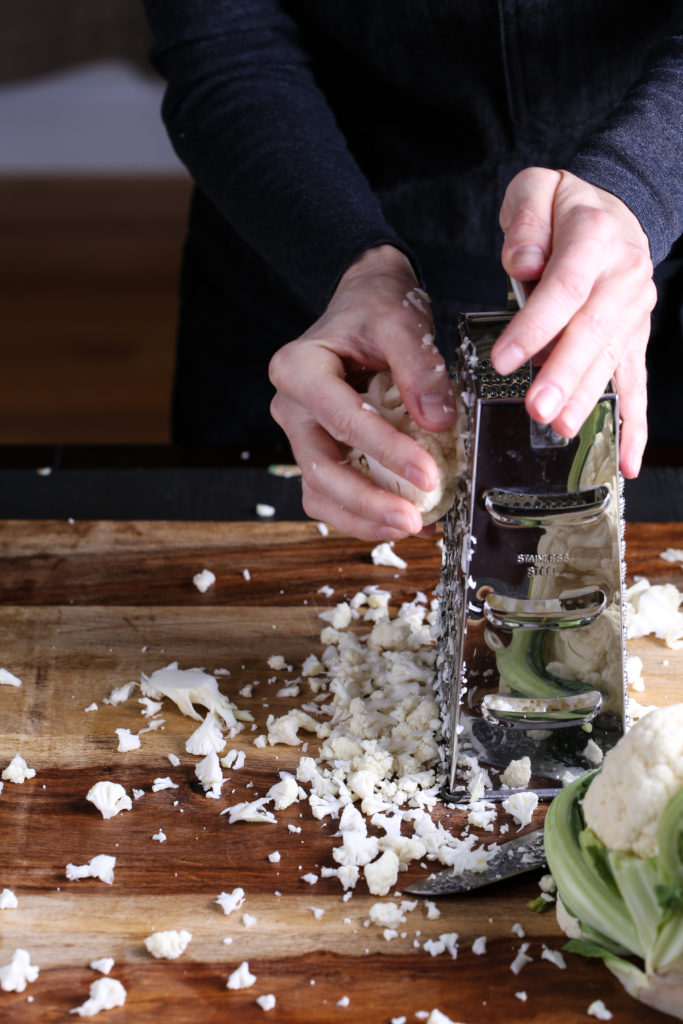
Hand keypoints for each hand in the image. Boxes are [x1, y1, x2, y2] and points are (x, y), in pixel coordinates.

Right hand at [269, 245, 456, 539]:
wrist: (366, 306)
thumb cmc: (376, 310)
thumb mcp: (402, 324)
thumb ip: (420, 370)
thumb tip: (439, 423)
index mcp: (299, 368)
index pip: (343, 419)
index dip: (386, 452)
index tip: (427, 474)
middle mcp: (291, 406)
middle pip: (320, 469)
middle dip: (368, 501)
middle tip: (412, 519)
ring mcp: (302, 433)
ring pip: (319, 491)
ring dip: (362, 517)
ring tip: (408, 527)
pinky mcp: (319, 450)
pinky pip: (331, 494)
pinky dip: (363, 513)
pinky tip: (399, 519)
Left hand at [492, 168, 656, 476]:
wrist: (613, 209)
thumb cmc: (564, 207)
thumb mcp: (537, 188)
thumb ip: (527, 219)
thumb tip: (524, 262)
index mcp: (595, 237)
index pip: (565, 287)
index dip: (536, 325)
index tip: (504, 359)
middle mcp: (623, 277)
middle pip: (593, 330)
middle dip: (564, 374)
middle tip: (538, 409)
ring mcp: (634, 311)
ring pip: (612, 360)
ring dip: (589, 398)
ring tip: (563, 428)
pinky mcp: (634, 338)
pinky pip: (638, 384)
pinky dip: (634, 425)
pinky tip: (626, 461)